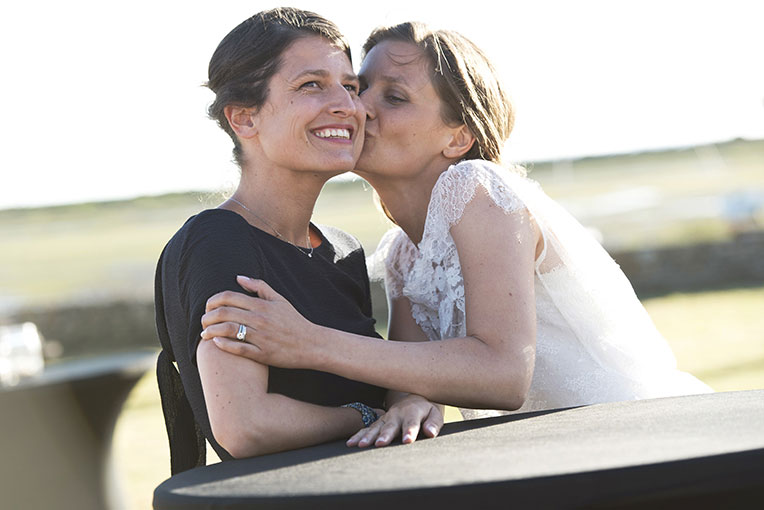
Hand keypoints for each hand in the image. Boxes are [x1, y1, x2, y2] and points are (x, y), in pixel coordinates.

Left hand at [200, 276, 316, 368]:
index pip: (229, 297)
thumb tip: (238, 277)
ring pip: (228, 330)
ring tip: (204, 333)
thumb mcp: (279, 300)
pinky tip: (216, 343)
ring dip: (211, 331)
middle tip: (203, 320)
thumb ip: (259, 286)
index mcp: (262, 305)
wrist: (311, 344)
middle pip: (224, 313)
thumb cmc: (294, 321)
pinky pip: (238, 348)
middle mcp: (260, 319)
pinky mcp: (262, 354)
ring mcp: (261, 337)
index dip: (213, 301)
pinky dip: (224, 345)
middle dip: (207, 316)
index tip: (208, 306)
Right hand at [346, 394, 442, 447]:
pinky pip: (367, 428)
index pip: (412, 423)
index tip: (408, 440)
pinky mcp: (378, 422)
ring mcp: (386, 418)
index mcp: (413, 412)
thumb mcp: (435, 414)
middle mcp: (397, 414)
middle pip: (391, 426)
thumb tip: (430, 432)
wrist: (414, 399)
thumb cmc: (426, 410)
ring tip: (362, 445)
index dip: (410, 431)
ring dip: (368, 436)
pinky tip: (350, 443)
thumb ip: (434, 423)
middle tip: (381, 443)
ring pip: (376, 427)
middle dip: (385, 435)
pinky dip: (358, 435)